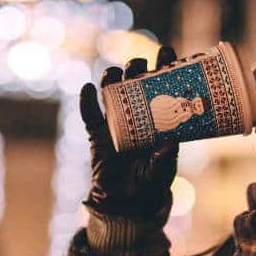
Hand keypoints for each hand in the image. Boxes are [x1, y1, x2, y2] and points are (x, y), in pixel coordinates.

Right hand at [80, 46, 179, 216]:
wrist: (127, 203)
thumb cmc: (151, 183)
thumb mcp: (163, 170)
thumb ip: (165, 157)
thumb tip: (169, 142)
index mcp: (158, 118)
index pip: (162, 86)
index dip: (163, 67)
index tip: (167, 52)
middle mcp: (137, 115)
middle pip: (135, 82)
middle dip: (137, 68)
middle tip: (140, 65)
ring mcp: (115, 123)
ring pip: (112, 92)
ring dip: (112, 78)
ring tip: (114, 73)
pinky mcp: (97, 135)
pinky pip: (89, 115)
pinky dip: (87, 102)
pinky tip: (88, 89)